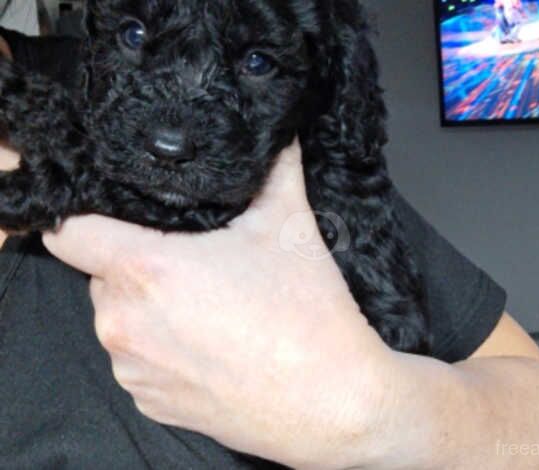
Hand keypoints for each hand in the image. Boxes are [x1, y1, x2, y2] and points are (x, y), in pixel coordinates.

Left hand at [43, 139, 397, 466]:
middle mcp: (126, 325)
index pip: (71, 232)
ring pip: (120, 318)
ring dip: (150, 306)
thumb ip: (276, 168)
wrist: (330, 401)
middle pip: (102, 273)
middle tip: (193, 260)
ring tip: (207, 306)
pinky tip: (210, 344)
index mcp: (147, 272)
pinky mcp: (152, 403)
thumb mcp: (290, 226)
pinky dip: (162, 347)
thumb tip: (278, 136)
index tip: (115, 215)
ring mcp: (135, 370)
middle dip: (138, 262)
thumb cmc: (307, 318)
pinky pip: (138, 360)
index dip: (86, 214)